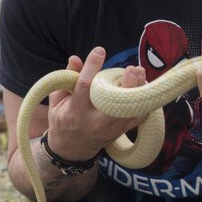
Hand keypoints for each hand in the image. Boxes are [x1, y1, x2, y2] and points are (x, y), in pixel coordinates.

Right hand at [45, 46, 146, 160]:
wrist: (71, 150)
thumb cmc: (62, 119)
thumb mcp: (57, 100)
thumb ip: (67, 79)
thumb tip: (75, 58)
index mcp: (74, 112)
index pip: (84, 87)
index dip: (92, 67)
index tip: (99, 51)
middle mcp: (93, 122)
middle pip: (113, 102)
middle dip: (126, 84)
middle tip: (132, 68)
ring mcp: (109, 129)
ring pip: (129, 110)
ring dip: (138, 90)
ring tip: (140, 73)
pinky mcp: (120, 132)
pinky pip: (137, 118)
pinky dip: (143, 103)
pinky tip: (143, 87)